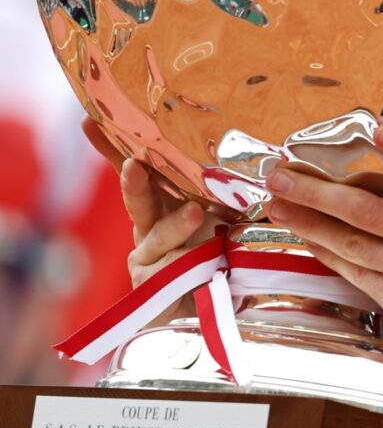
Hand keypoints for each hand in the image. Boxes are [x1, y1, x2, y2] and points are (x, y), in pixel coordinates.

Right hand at [82, 118, 222, 319]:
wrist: (213, 306)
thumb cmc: (221, 252)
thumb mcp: (228, 215)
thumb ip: (226, 192)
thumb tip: (248, 158)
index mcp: (164, 202)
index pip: (141, 169)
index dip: (115, 146)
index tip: (90, 120)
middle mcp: (149, 224)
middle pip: (139, 199)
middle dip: (134, 182)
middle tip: (134, 166)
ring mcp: (147, 254)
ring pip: (159, 235)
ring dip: (176, 224)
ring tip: (195, 213)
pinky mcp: (151, 284)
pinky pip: (172, 269)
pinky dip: (187, 263)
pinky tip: (203, 260)